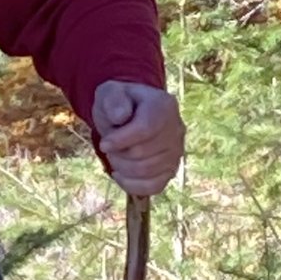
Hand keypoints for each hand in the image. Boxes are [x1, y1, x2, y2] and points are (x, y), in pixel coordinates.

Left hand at [91, 79, 183, 195]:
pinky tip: (120, 174)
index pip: (145, 129)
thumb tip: (121, 117)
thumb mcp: (110, 93)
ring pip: (146, 172)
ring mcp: (177, 152)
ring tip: (116, 155)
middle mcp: (177, 129)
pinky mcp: (171, 170)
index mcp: (164, 106)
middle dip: (118, 153)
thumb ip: (113, 99)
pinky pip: (154, 187)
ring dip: (121, 167)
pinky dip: (132, 185)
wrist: (130, 114)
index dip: (120, 140)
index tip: (104, 144)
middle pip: (143, 153)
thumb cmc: (119, 103)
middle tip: (110, 146)